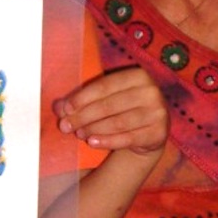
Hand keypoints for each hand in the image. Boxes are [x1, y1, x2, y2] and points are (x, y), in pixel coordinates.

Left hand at [54, 66, 169, 155]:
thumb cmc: (124, 109)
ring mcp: (158, 113)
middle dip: (83, 116)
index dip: (82, 98)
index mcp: (139, 75)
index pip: (104, 86)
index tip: (65, 109)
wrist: (150, 131)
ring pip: (117, 123)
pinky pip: (127, 139)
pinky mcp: (158, 133)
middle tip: (65, 126)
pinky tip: (92, 142)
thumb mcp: (106, 99)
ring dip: (93, 129)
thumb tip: (58, 108)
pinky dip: (107, 141)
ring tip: (78, 134)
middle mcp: (151, 92)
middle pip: (109, 105)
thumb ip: (84, 101)